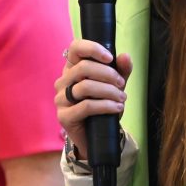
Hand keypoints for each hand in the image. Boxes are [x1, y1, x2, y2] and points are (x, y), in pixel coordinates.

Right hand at [54, 39, 131, 159]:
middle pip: (83, 67)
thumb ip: (121, 70)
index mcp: (72, 69)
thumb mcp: (115, 85)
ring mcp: (61, 99)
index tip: (110, 58)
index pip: (75, 48)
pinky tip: (117, 108)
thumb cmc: (103, 105)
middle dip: (107, 74)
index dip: (92, 49)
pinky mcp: (64, 116)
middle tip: (121, 83)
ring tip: (122, 98)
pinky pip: (86, 106)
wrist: (98, 136)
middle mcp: (63, 81)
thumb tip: (125, 56)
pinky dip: (105, 105)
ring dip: (109, 91)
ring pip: (85, 87)